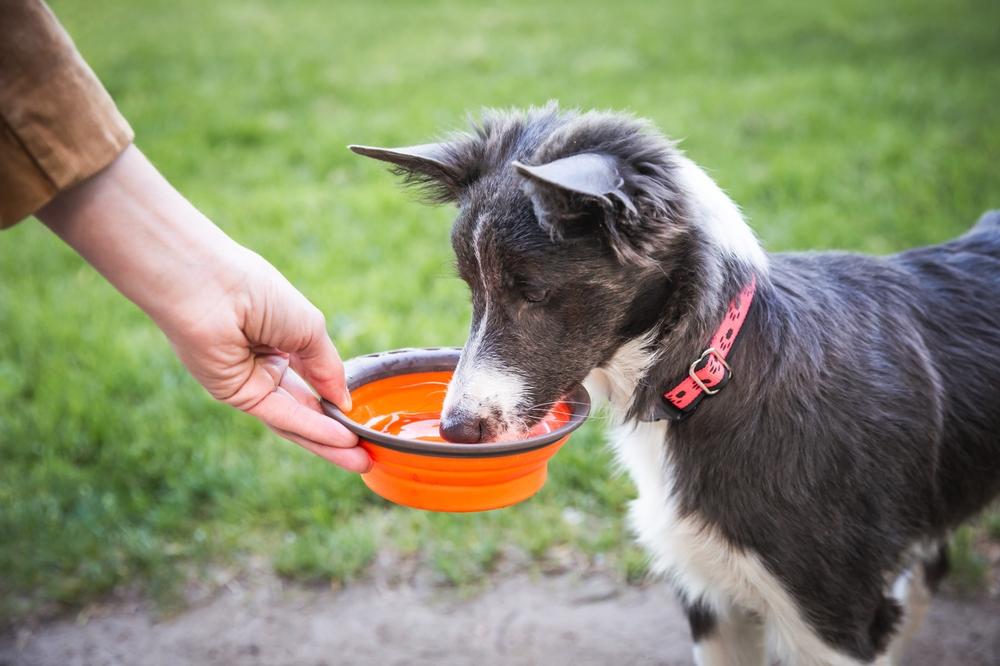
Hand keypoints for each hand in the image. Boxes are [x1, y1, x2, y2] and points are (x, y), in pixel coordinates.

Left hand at [162, 247, 369, 471]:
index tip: (362, 419)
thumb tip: (345, 402)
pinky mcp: (235, 395)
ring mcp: (250, 380)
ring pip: (294, 417)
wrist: (212, 288)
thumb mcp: (310, 328)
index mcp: (283, 337)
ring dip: (327, 440)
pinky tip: (339, 439)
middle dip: (337, 431)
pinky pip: (279, 414)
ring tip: (361, 459)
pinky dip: (310, 427)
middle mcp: (266, 361)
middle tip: (367, 454)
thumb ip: (329, 368)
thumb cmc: (259, 293)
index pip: (315, 375)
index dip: (337, 398)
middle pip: (306, 404)